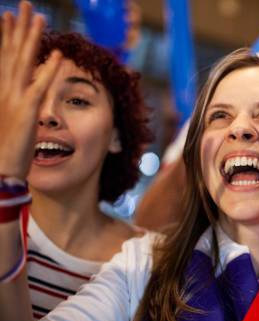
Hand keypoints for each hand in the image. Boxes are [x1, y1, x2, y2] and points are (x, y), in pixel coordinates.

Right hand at [0, 1, 61, 179]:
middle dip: (19, 27)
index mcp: (1, 92)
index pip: (4, 57)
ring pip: (24, 61)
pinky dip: (48, 70)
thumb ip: (18, 105)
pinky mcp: (27, 111)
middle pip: (12, 52)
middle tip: (24, 4)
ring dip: (32, 38)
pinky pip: (40, 86)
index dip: (6, 35)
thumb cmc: (7, 149)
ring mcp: (15, 99)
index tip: (8, 15)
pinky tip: (57, 54)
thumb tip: (25, 96)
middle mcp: (5, 90)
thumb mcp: (13, 120)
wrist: (0, 169)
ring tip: (41, 16)